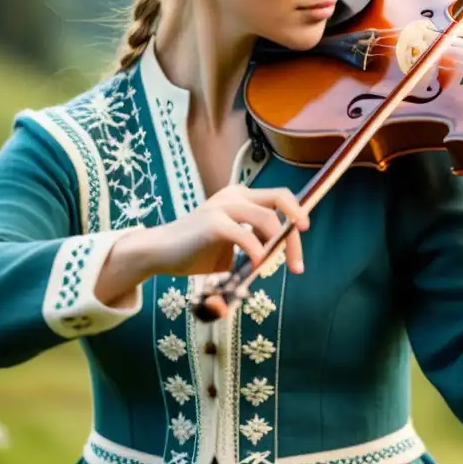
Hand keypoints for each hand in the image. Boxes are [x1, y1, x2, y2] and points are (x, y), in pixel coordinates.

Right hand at [97, 185, 309, 307]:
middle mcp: (235, 195)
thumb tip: (280, 252)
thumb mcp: (233, 244)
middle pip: (281, 199)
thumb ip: (257, 242)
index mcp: (242, 196)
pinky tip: (255, 266)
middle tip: (297, 261)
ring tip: (267, 268)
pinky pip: (246, 235)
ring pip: (268, 218)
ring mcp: (223, 206)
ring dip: (277, 247)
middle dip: (295, 229)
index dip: (297, 216)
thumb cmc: (197, 250)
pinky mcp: (213, 222)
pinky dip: (256, 252)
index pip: (281, 198)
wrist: (160, 253)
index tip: (302, 241)